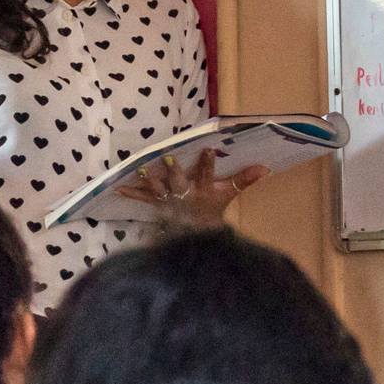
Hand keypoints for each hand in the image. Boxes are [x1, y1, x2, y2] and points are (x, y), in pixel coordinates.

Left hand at [117, 147, 267, 230]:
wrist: (199, 233)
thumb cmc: (214, 207)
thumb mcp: (230, 193)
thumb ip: (245, 179)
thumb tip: (266, 168)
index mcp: (205, 190)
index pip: (209, 175)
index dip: (208, 164)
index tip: (208, 150)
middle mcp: (187, 195)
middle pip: (181, 182)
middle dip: (175, 172)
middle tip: (168, 158)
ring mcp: (171, 201)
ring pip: (161, 189)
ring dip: (151, 181)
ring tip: (142, 171)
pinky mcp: (158, 204)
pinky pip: (144, 198)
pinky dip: (131, 193)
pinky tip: (117, 188)